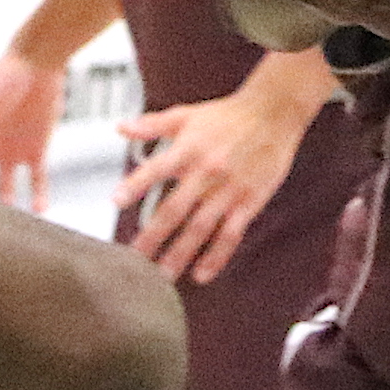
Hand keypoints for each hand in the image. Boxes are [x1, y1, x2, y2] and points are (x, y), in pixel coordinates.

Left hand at [116, 89, 303, 281]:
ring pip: (201, 228)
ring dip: (181, 253)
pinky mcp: (249, 202)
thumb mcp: (186, 115)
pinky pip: (231, 235)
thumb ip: (152, 124)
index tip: (115, 201)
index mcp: (188, 150)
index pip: (156, 169)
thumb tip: (121, 128)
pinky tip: (202, 274)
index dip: (135, 185)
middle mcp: (206, 172)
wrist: (273, 114)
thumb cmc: (227, 115)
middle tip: (134, 259)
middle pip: (175, 209)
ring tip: (163, 275)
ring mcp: (229, 190)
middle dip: (153, 236)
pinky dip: (216, 257)